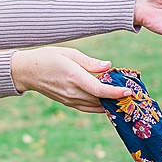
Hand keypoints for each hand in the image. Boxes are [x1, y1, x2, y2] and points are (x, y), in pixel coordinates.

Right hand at [10, 46, 128, 112]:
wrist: (27, 72)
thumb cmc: (48, 57)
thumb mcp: (70, 53)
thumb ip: (90, 62)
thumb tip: (108, 66)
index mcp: (74, 77)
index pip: (98, 89)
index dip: (115, 92)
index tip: (128, 92)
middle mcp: (72, 92)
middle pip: (100, 99)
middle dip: (118, 98)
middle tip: (134, 94)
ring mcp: (70, 100)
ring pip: (95, 106)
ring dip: (110, 104)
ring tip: (125, 99)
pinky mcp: (68, 103)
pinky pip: (88, 108)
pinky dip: (100, 107)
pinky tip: (110, 103)